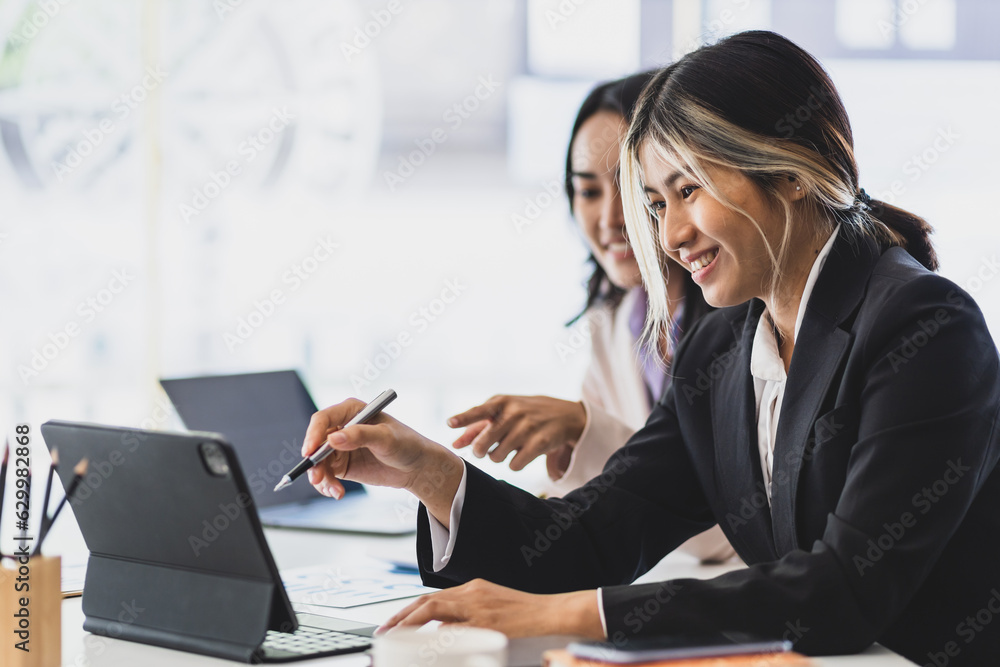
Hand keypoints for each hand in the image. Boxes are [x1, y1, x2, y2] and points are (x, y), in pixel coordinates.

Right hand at [303, 399, 463, 525]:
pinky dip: (327, 485)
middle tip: (317, 478)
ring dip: (321, 477)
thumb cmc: (406, 443)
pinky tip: (337, 492)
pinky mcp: (342, 464)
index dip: (313, 435)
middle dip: (314, 462)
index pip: (323, 419)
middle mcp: (342, 427)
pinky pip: (326, 474)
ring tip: (334, 490)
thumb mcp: (386, 438)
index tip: (310, 452)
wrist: (416, 466)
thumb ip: (360, 436)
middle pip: (316, 443)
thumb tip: (333, 438)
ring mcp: (340, 447)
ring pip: (318, 462)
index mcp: (351, 411)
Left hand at [375, 579, 603, 638]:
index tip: (393, 624)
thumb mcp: (492, 609)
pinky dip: (438, 635)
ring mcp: (479, 606)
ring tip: (395, 636)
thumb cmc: (524, 614)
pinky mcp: (489, 621)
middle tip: (384, 631)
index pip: (432, 598)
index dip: (409, 611)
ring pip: (436, 609)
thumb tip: (442, 631)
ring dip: (412, 623)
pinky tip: (426, 644)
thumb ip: (467, 617)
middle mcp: (472, 592)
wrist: (552, 612)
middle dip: (402, 616)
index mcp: (472, 589)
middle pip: (428, 602)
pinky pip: (457, 628)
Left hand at [447, 396, 586, 472]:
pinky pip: (514, 465)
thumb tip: (455, 444)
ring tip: (507, 450)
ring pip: (497, 456)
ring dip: (498, 457)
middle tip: (483, 451)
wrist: (565, 415)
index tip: (449, 423)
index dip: (464, 418)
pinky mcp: (540, 442)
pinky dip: (514, 465)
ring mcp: (527, 427)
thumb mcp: (503, 412)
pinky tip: (520, 456)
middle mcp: (514, 412)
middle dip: (480, 451)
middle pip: (484, 441)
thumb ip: (478, 427)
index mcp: (502, 402)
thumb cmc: (525, 414)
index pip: (479, 410)